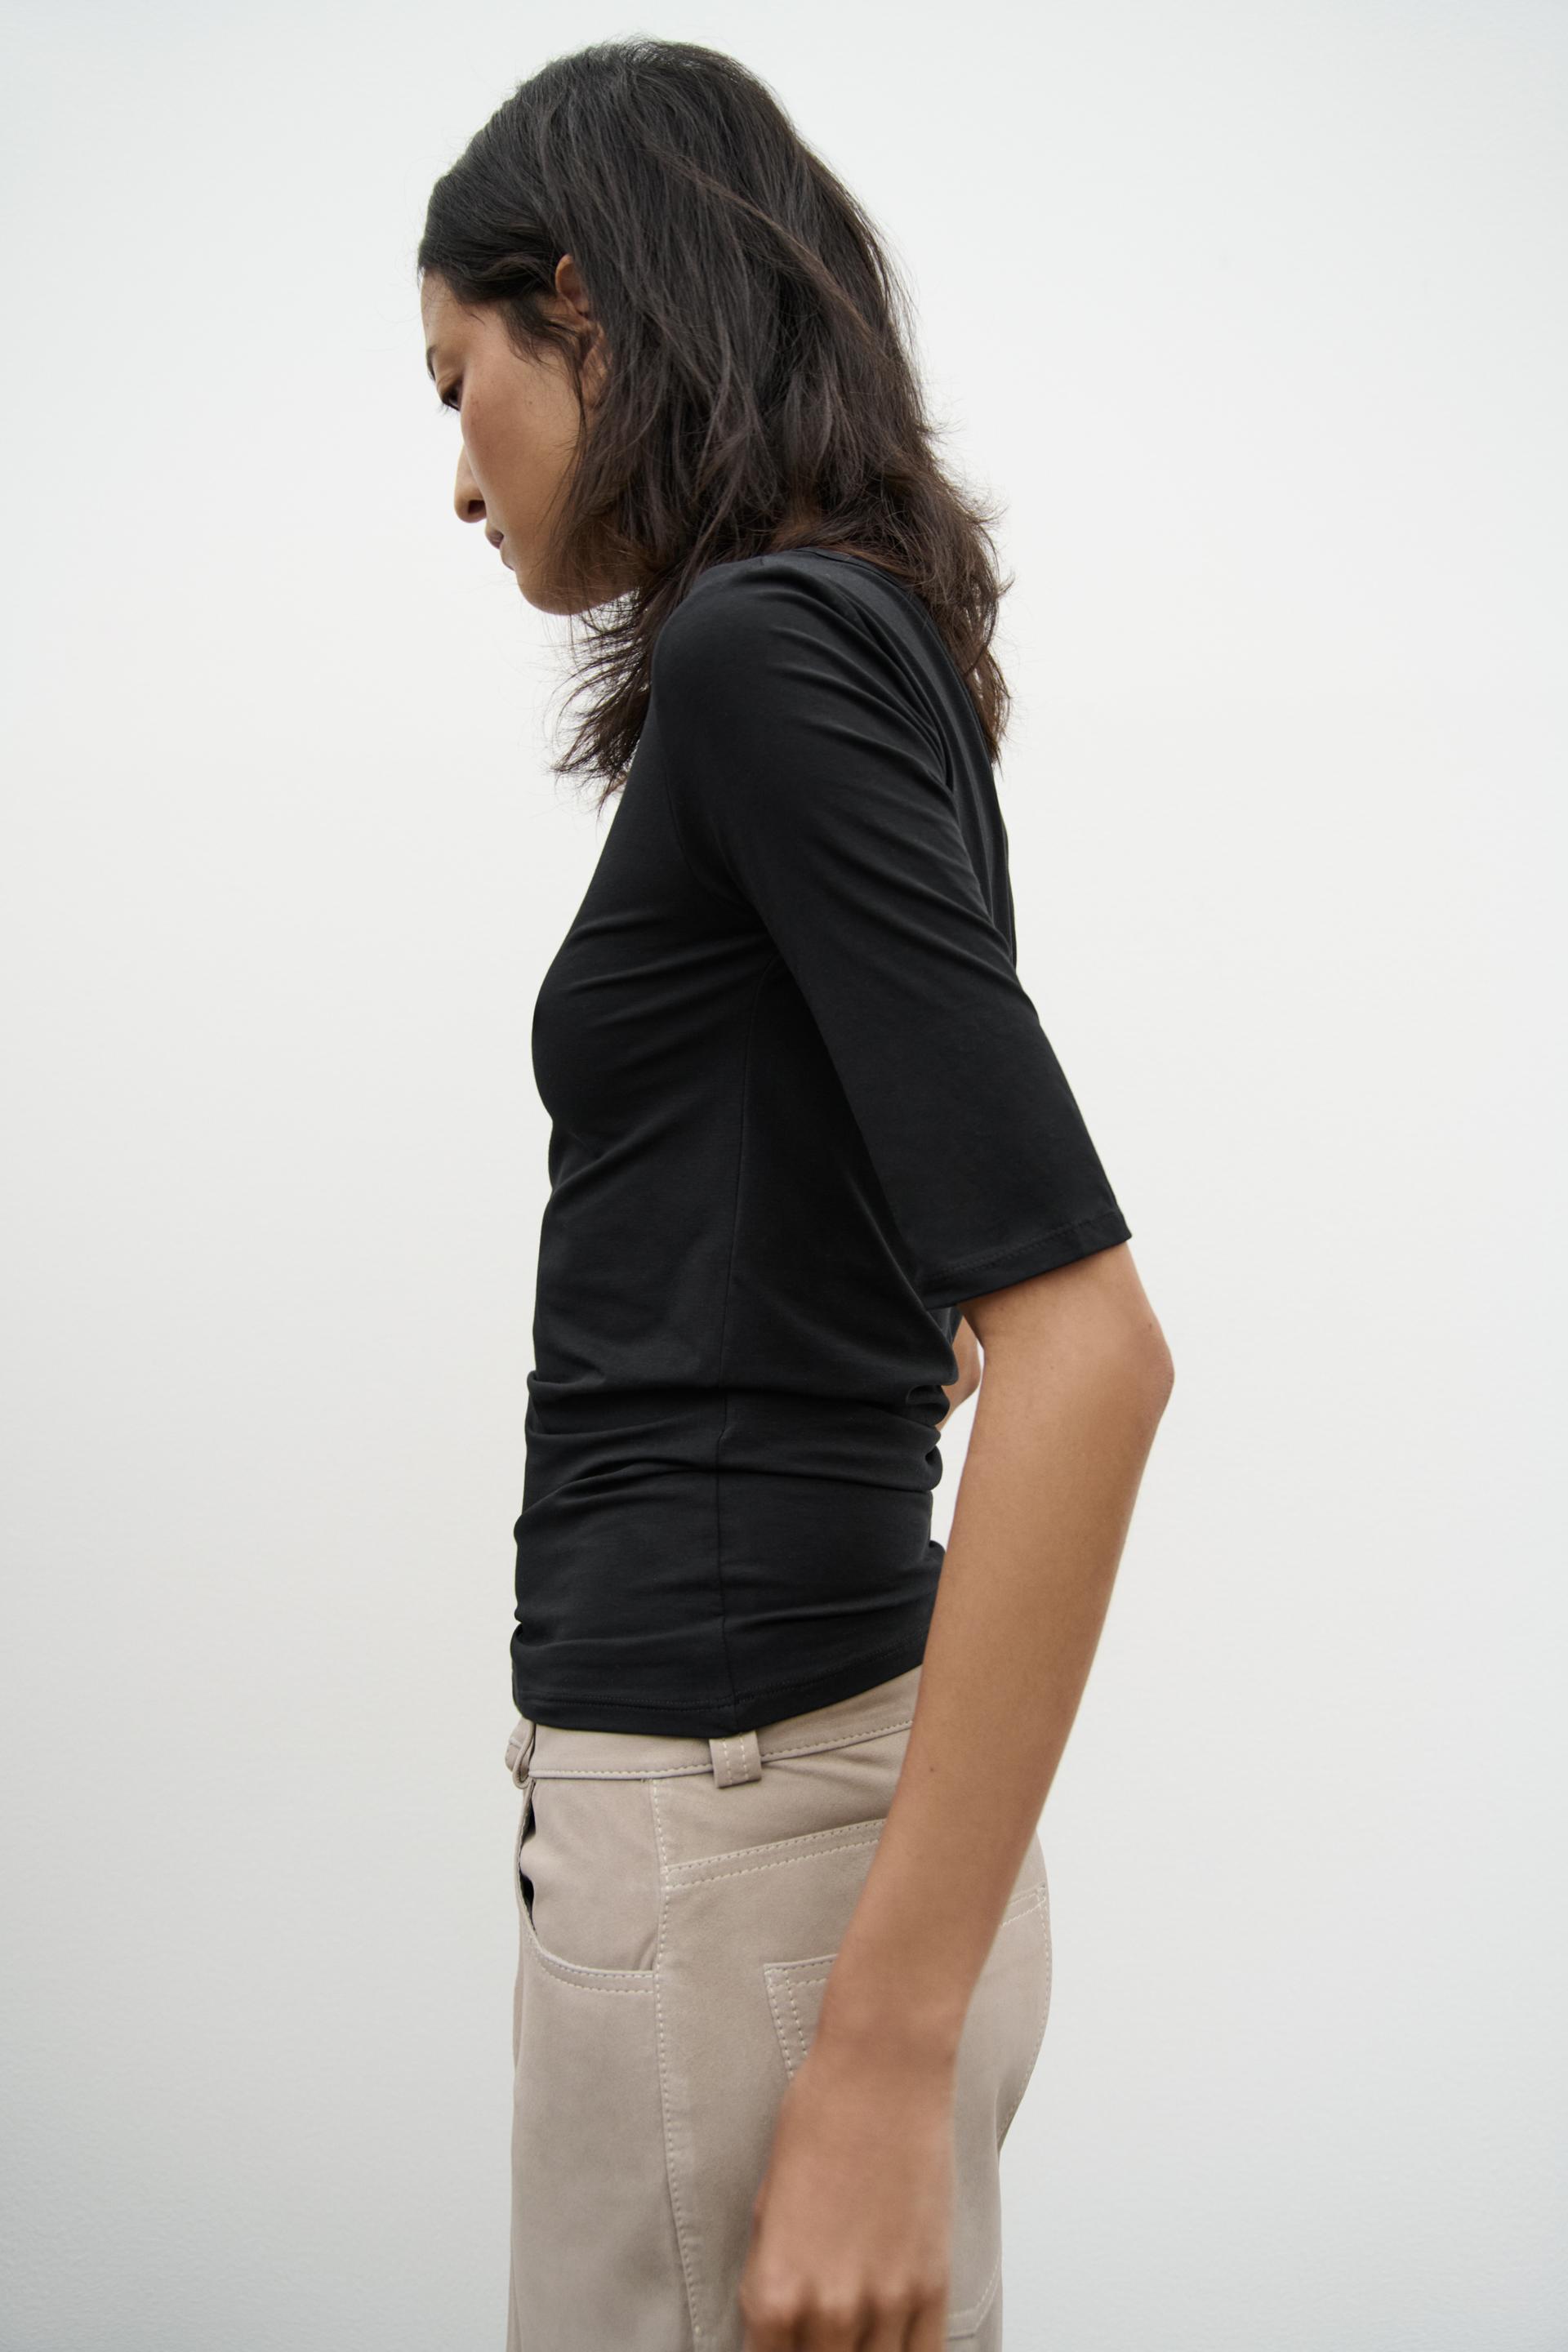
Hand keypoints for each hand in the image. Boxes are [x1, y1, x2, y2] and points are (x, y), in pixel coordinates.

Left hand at [738, 2024, 956, 2349]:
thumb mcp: (766, 2209)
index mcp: (774, 2292)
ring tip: (850, 2341)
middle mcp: (829, 2310)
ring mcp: (887, 2303)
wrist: (883, 2074)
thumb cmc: (820, 2121)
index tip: (779, 2349)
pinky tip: (890, 2347)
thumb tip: (774, 2326)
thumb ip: (770, 2279)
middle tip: (815, 2342)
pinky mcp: (933, 2286)